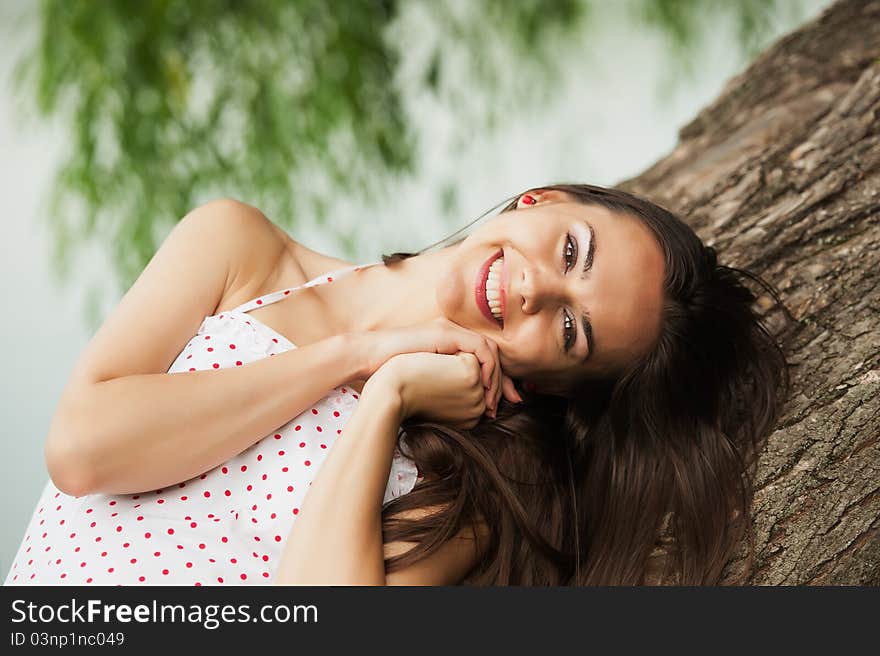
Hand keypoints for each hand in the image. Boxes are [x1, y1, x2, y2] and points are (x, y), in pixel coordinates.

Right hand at [352, 318, 522, 417]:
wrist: (369, 361)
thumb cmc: (389, 376)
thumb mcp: (425, 385)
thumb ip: (445, 392)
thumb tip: (465, 411)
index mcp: (449, 348)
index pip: (484, 362)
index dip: (497, 382)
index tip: (500, 406)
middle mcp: (454, 336)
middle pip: (492, 355)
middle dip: (504, 381)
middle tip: (511, 402)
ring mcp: (450, 332)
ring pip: (490, 350)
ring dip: (496, 376)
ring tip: (493, 399)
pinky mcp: (446, 333)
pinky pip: (480, 348)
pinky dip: (487, 367)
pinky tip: (484, 386)